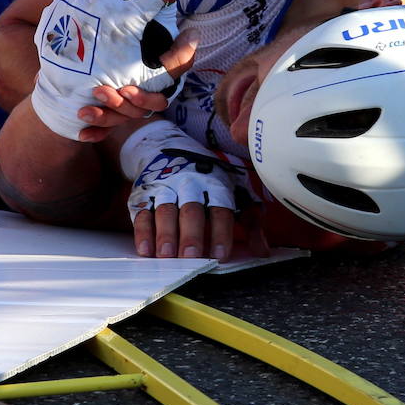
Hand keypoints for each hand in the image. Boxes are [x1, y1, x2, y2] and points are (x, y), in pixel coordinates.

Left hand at [30, 0, 188, 141]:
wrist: (63, 75)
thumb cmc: (92, 37)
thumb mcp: (102, 12)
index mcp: (147, 63)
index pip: (175, 66)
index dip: (182, 55)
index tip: (187, 39)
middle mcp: (140, 86)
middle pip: (155, 101)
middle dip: (139, 97)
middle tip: (118, 86)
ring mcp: (123, 105)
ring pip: (130, 117)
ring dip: (114, 112)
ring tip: (94, 99)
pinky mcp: (104, 119)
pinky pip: (104, 131)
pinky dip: (96, 130)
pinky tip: (82, 127)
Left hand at [74, 30, 197, 141]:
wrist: (103, 32)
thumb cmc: (135, 31)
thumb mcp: (148, 29)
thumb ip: (168, 31)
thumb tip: (193, 36)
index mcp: (157, 83)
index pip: (157, 101)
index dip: (143, 99)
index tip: (126, 90)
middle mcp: (143, 96)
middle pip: (136, 112)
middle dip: (118, 105)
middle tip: (99, 91)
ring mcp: (125, 103)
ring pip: (120, 118)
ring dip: (104, 118)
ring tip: (84, 112)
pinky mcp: (109, 107)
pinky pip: (106, 127)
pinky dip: (96, 132)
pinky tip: (83, 134)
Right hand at [120, 122, 251, 260]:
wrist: (167, 148)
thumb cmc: (207, 180)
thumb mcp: (232, 193)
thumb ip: (249, 222)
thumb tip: (262, 251)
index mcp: (215, 185)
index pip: (220, 209)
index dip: (221, 232)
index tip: (220, 254)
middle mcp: (189, 185)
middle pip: (191, 210)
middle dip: (191, 234)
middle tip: (190, 256)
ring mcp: (165, 189)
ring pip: (165, 211)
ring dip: (165, 234)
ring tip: (166, 255)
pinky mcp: (144, 195)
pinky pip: (142, 213)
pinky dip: (143, 232)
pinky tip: (146, 250)